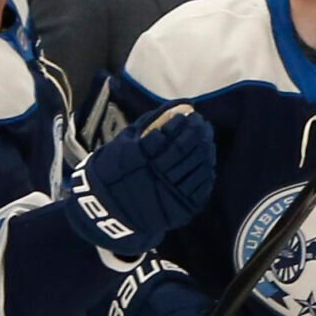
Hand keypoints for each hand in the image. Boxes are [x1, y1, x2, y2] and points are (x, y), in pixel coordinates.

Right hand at [69, 105, 216, 251]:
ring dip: (205, 149)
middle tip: (202, 123)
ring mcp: (169, 194)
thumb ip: (150, 123)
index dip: (182, 123)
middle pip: (184, 150)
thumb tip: (181, 105)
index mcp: (138, 157)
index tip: (190, 115)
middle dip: (196, 132)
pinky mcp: (180, 209)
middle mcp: (154, 175)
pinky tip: (207, 159)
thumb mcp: (124, 142)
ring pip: (196, 167)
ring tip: (206, 137)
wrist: (108, 209)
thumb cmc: (114, 169)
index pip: (167, 135)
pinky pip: (201, 187)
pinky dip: (207, 170)